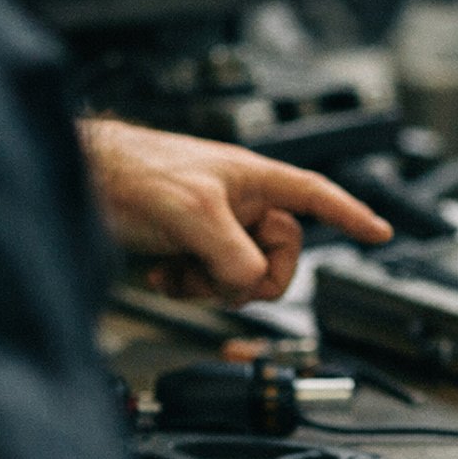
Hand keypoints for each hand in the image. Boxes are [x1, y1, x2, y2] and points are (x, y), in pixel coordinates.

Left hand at [80, 119, 393, 302]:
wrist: (77, 181)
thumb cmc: (130, 172)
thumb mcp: (193, 214)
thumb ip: (234, 253)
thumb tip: (252, 285)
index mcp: (252, 180)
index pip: (315, 196)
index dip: (351, 214)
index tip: (380, 232)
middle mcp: (237, 201)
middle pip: (279, 255)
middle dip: (249, 276)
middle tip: (219, 275)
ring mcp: (212, 224)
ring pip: (242, 274)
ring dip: (211, 283)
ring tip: (179, 270)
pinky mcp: (186, 244)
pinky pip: (209, 280)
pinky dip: (188, 285)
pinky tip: (161, 273)